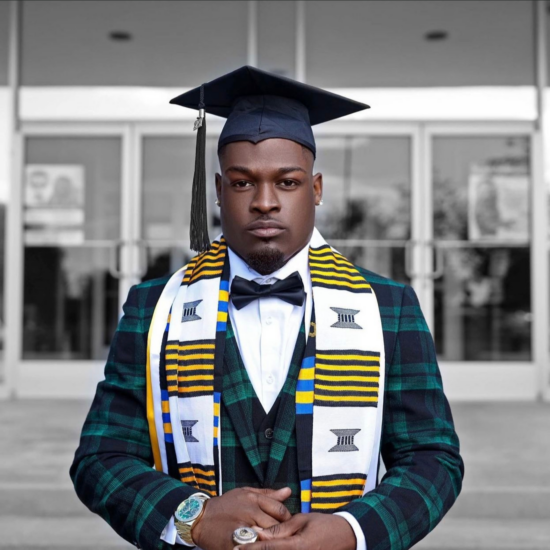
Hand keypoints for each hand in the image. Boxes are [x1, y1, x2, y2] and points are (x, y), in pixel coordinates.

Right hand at [191, 487, 291, 549]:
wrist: (201, 519)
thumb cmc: (225, 505)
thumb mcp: (245, 493)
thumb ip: (268, 494)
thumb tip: (288, 491)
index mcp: (254, 500)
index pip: (280, 510)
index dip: (287, 519)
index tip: (287, 526)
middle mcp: (250, 512)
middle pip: (276, 526)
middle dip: (282, 533)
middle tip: (285, 538)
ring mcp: (243, 528)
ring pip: (267, 538)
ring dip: (272, 542)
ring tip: (274, 544)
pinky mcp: (235, 543)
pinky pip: (254, 546)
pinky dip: (260, 546)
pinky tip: (260, 546)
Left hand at [237, 513, 356, 549]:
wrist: (346, 536)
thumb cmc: (324, 525)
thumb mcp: (302, 521)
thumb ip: (281, 528)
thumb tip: (261, 532)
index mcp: (297, 545)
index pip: (269, 547)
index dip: (252, 548)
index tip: (237, 548)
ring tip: (247, 549)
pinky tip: (266, 549)